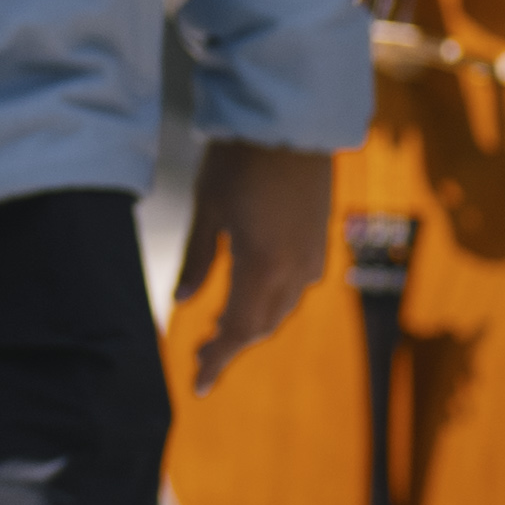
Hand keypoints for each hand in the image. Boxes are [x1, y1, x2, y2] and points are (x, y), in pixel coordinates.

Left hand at [178, 134, 339, 384]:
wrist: (294, 121)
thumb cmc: (241, 159)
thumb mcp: (208, 209)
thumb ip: (198, 259)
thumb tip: (183, 300)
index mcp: (263, 268)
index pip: (238, 331)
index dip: (216, 360)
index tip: (196, 384)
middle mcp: (295, 271)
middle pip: (261, 326)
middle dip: (230, 345)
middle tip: (199, 357)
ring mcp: (313, 257)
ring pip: (280, 309)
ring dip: (250, 325)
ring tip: (217, 331)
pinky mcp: (320, 241)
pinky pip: (295, 288)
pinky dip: (269, 302)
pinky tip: (248, 297)